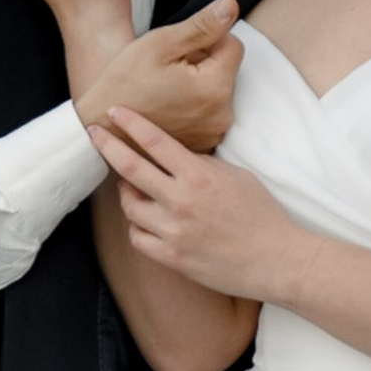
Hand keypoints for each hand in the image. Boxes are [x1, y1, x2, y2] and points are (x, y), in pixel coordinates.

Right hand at [75, 2, 240, 152]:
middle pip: (226, 69)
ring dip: (199, 83)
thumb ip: (202, 25)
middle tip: (168, 70)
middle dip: (204, 62)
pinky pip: (209, 112)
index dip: (206, 40)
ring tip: (166, 89)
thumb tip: (231, 4)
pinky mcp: (205, 143)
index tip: (179, 51)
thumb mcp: (161, 44)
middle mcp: (222, 116)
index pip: (233, 45)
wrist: (101, 122)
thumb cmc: (126, 81)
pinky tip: (169, 106)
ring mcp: (213, 133)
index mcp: (215, 88)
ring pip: (218, 90)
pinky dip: (195, 105)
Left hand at [91, 101, 300, 298]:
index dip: (130, 124)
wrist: (276, 259)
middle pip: (130, 169)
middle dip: (107, 146)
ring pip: (130, 207)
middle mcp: (181, 201)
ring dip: (127, 194)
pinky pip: (138, 238)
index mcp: (199, 176)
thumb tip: (177, 156)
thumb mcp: (236, 176)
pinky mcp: (172, 257)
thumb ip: (202, 165)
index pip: (155, 142)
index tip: (114, 111)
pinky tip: (145, 221)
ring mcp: (174, 231)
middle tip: (94, 134)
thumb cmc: (261, 214)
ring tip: (131, 188)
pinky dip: (138, 227)